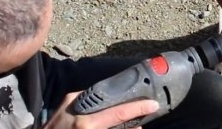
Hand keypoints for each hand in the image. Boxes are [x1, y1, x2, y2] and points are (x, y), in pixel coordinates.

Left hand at [42, 92, 158, 128]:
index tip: (154, 104)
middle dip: (129, 100)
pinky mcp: (67, 98)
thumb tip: (137, 128)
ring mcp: (72, 100)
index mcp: (87, 124)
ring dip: (114, 101)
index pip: (120, 112)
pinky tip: (105, 108)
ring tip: (127, 104)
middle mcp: (79, 108)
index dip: (139, 108)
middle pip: (113, 98)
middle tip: (144, 102)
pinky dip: (100, 102)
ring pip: (102, 96)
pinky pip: (91, 96)